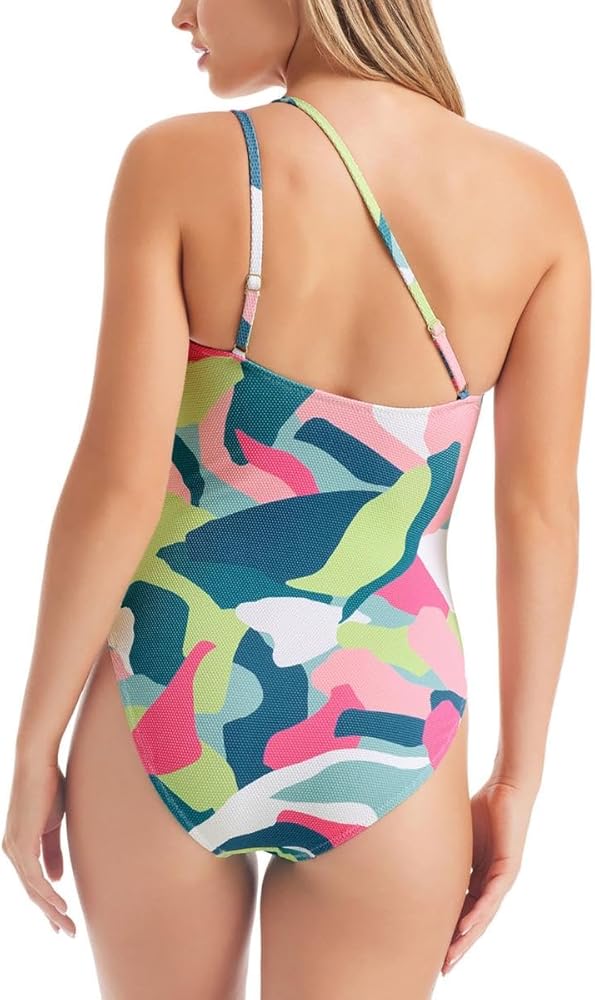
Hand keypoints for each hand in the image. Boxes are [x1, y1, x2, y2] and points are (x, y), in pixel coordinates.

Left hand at [2, 756, 75, 936]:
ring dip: (52, 910)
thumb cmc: (49, 785)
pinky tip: (60, 905)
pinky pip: (34, 877)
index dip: (48, 903)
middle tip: (67, 932)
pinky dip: (48, 893)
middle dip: (50, 914)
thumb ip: (53, 851)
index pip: (34, 883)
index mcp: (20, 846)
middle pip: (33, 892)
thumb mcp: (54, 823)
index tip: (62, 919)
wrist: (38, 761)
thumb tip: (57, 877)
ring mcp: (14, 848)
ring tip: (68, 926)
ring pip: (33, 890)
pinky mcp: (21, 843)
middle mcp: (12, 851)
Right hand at [441, 777, 534, 974]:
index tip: (432, 948)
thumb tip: (405, 848)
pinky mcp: (509, 867)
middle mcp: (492, 882)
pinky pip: (493, 894)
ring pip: (484, 914)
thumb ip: (438, 848)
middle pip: (474, 920)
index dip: (448, 930)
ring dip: (468, 937)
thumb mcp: (453, 836)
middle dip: (458, 945)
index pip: (462, 910)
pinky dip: (480, 911)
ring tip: (453, 955)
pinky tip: (468, 925)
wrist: (506, 788)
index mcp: (478, 876)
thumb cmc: (480, 806)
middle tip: (443, 967)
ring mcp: (502, 877)